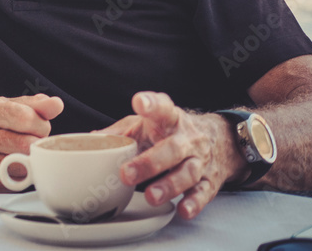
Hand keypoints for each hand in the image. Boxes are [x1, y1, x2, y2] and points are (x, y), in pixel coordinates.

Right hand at [0, 94, 63, 189]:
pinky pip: (17, 183)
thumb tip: (56, 105)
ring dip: (32, 160)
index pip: (26, 118)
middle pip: (27, 144)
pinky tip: (16, 165)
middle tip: (32, 140)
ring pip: (24, 166)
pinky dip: (23, 175)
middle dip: (38, 142)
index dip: (40, 124)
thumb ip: (36, 104)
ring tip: (24, 152)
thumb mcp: (11, 106)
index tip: (38, 125)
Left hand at [100, 91, 246, 219]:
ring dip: (169, 186)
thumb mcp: (146, 124)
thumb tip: (93, 140)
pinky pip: (203, 192)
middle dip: (149, 163)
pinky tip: (183, 210)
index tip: (140, 102)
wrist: (219, 139)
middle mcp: (187, 138)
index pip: (162, 107)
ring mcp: (200, 159)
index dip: (152, 104)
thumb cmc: (171, 132)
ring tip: (151, 196)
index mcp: (170, 119)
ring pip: (187, 173)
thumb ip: (121, 132)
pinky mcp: (210, 180)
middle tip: (127, 174)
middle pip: (172, 149)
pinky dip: (194, 203)